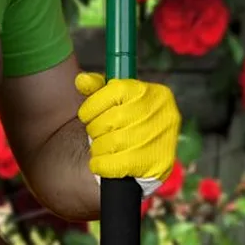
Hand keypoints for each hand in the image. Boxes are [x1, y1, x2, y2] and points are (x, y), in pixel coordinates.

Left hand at [75, 72, 180, 197]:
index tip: (86, 115)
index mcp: (152, 91)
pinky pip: (116, 164)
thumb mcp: (115, 100)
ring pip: (113, 143)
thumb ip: (98, 88)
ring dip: (98, 148)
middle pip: (113, 119)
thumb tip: (82, 80)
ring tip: (100, 148)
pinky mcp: (157, 164)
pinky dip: (101, 164)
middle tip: (96, 134)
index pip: (116, 90)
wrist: (150, 161)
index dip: (93, 105)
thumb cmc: (128, 124)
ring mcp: (162, 139)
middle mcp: (161, 112)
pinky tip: (101, 163)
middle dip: (95, 129)